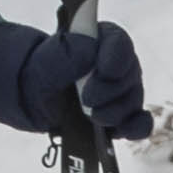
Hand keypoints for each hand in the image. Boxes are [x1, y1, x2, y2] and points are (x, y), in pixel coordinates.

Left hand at [0, 16, 150, 143]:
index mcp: (102, 41)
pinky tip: (124, 131)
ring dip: (114, 112)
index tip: (105, 71)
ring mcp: (123, 91)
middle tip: (87, 99)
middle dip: (110, 91)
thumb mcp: (46, 60)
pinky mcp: (122, 117)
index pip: (119, 43)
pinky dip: (136, 128)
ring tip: (92, 117)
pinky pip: (139, 122)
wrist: (33, 99)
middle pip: (129, 75)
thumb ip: (67, 53)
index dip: (116, 57)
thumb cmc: (41, 72)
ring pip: (133, 101)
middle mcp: (118, 64)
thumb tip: (90, 50)